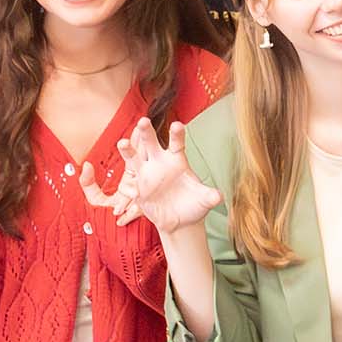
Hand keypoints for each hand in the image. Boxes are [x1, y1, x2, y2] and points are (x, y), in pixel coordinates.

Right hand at [109, 117, 220, 232]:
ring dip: (128, 150)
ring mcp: (146, 174)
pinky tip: (135, 192)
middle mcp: (159, 163)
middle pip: (151, 142)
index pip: (177, 143)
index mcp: (177, 160)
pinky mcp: (137, 189)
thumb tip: (218, 197)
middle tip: (143, 120)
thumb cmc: (193, 204)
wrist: (180, 221)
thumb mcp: (203, 200)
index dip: (177, 134)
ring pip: (134, 158)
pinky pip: (129, 184)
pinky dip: (130, 187)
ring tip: (123, 143)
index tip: (177, 125)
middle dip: (146, 131)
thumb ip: (209, 196)